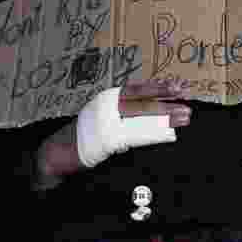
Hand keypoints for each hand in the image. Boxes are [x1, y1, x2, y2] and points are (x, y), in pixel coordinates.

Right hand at [36, 79, 191, 181]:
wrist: (54, 153)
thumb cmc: (82, 139)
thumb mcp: (105, 122)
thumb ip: (126, 118)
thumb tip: (158, 116)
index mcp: (107, 99)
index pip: (137, 90)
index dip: (159, 88)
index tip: (178, 88)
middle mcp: (105, 106)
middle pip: (141, 102)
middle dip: (166, 104)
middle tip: (187, 107)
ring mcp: (103, 122)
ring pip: (140, 118)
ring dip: (164, 119)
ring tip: (183, 118)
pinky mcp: (103, 140)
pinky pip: (132, 136)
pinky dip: (151, 135)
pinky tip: (167, 135)